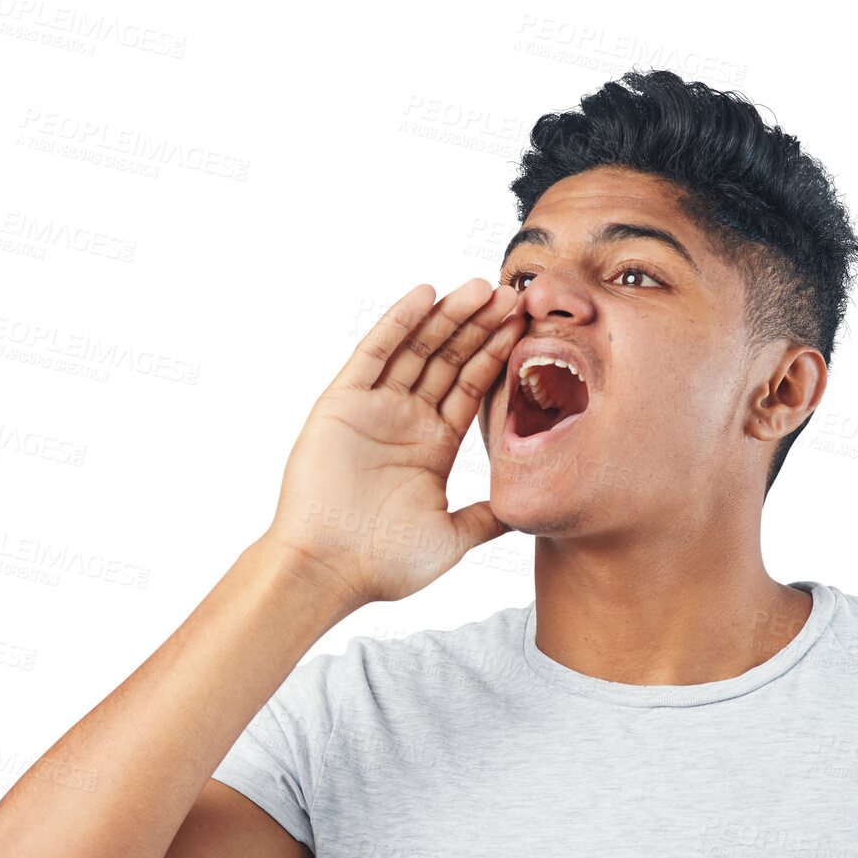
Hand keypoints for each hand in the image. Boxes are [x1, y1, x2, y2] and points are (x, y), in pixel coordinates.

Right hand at [263, 278, 527, 607]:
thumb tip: (526, 510)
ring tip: (482, 287)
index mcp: (434, 445)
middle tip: (514, 294)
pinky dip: (399, 322)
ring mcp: (374, 408)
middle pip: (450, 359)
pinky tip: (426, 294)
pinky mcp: (343, 402)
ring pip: (418, 348)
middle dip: (481, 326)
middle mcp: (406, 420)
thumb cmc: (384, 563)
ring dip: (449, 316)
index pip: (472, 387)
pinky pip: (374, 353)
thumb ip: (488, 517)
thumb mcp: (453, 537)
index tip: (528, 326)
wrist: (329, 571)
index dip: (498, 355)